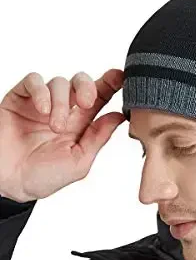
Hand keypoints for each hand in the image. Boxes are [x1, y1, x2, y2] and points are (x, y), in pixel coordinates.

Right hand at [0, 69, 125, 202]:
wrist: (9, 183)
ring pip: (59, 83)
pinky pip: (33, 81)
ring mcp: (42, 103)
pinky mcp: (20, 99)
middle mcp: (64, 110)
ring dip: (60, 102)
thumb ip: (98, 137)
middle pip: (81, 82)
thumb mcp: (79, 161)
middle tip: (86, 103)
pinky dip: (41, 92)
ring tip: (55, 126)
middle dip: (88, 87)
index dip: (111, 84)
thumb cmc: (44, 177)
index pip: (99, 98)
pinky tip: (43, 110)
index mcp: (81, 124)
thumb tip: (119, 116)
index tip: (120, 77)